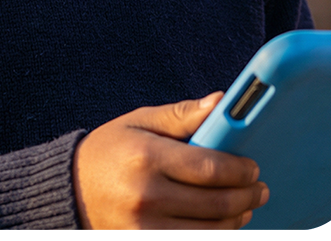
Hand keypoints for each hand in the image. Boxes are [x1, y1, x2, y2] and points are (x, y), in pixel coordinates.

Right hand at [72, 92, 268, 228]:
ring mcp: (145, 226)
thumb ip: (182, 114)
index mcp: (147, 156)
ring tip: (246, 207)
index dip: (239, 170)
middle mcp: (146, 194)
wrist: (70, 187)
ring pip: (209, 230)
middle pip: (215, 202)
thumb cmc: (111, 148)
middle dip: (246, 196)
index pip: (209, 167)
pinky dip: (214, 236)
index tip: (254, 167)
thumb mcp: (141, 121)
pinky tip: (222, 225)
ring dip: (236, 220)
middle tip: (260, 188)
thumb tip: (221, 102)